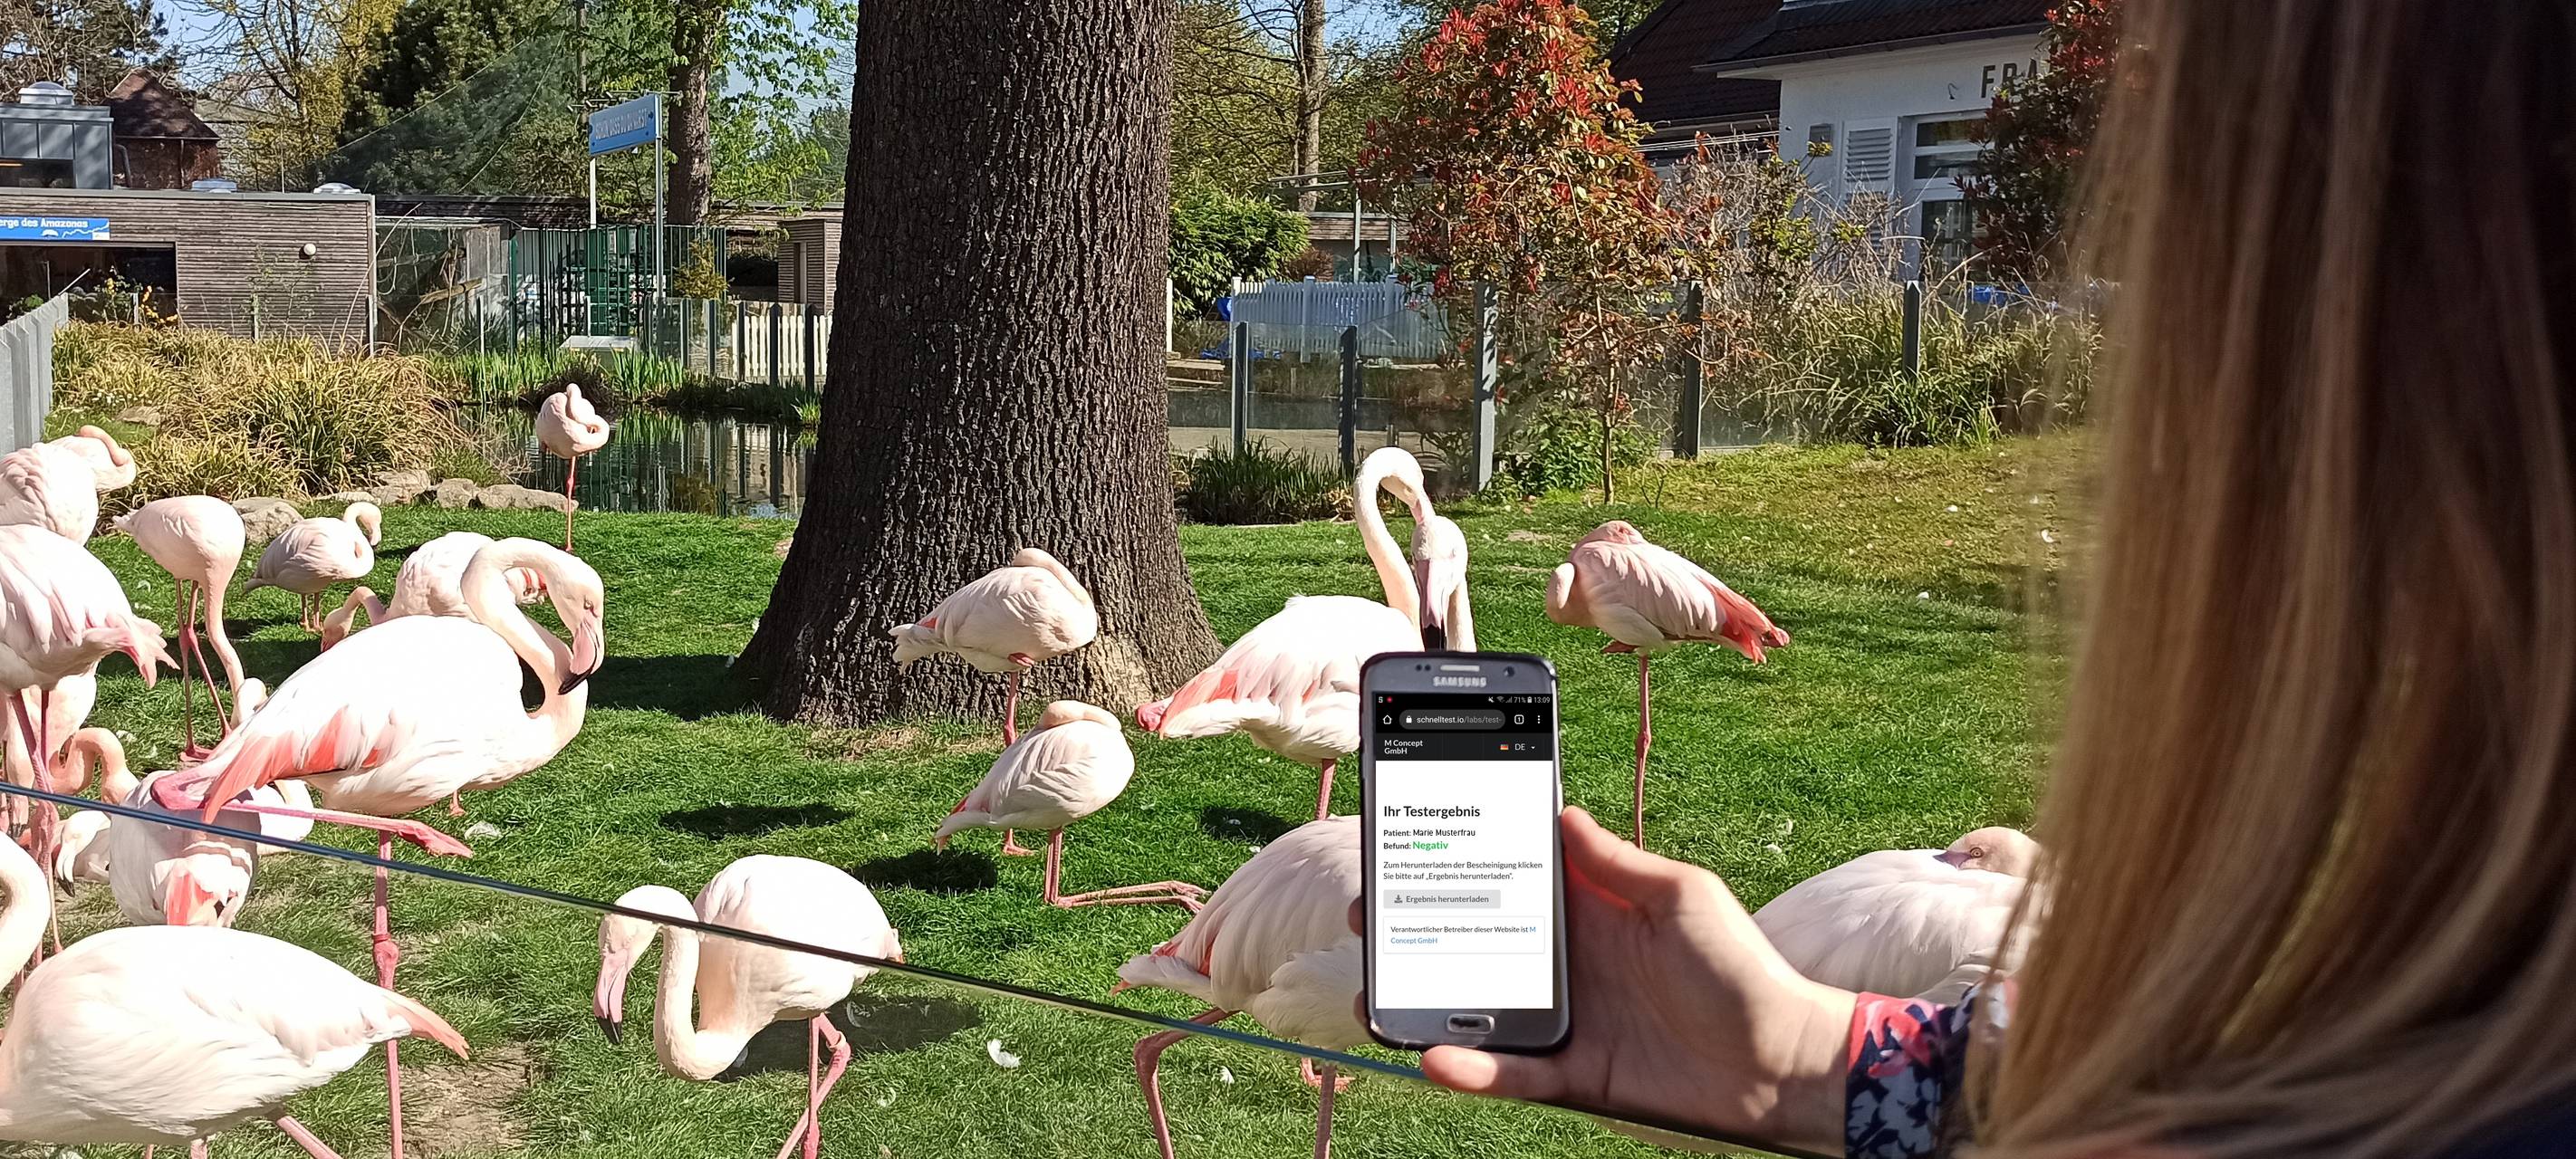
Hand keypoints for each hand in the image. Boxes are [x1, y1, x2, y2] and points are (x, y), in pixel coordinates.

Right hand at [1352, 807, 1853, 1153]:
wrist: (1785, 1064)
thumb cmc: (1743, 969)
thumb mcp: (1683, 896)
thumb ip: (1617, 862)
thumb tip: (1560, 810)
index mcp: (1590, 908)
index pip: (1513, 874)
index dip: (1464, 856)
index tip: (1412, 835)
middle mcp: (1567, 961)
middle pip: (1474, 939)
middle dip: (1417, 925)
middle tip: (1372, 911)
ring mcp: (1565, 1018)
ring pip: (1476, 1005)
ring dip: (1424, 997)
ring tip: (1375, 985)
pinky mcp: (1573, 1072)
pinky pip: (1510, 1071)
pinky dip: (1470, 1067)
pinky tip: (1435, 1056)